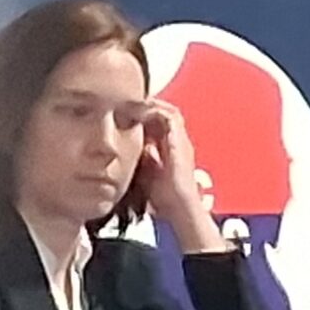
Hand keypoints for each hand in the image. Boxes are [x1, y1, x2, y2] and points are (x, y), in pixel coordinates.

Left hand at [138, 100, 225, 252]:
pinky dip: (155, 111)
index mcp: (173, 150)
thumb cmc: (167, 198)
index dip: (146, 115)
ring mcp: (181, 141)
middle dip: (148, 106)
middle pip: (165, 114)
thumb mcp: (148, 174)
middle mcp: (179, 142)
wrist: (181, 208)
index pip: (160, 124)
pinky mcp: (179, 142)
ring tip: (134, 101)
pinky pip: (169, 117)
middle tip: (129, 101)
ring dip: (151, 105)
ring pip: (168, 111)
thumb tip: (128, 149)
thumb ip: (142, 160)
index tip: (128, 111)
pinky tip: (139, 110)